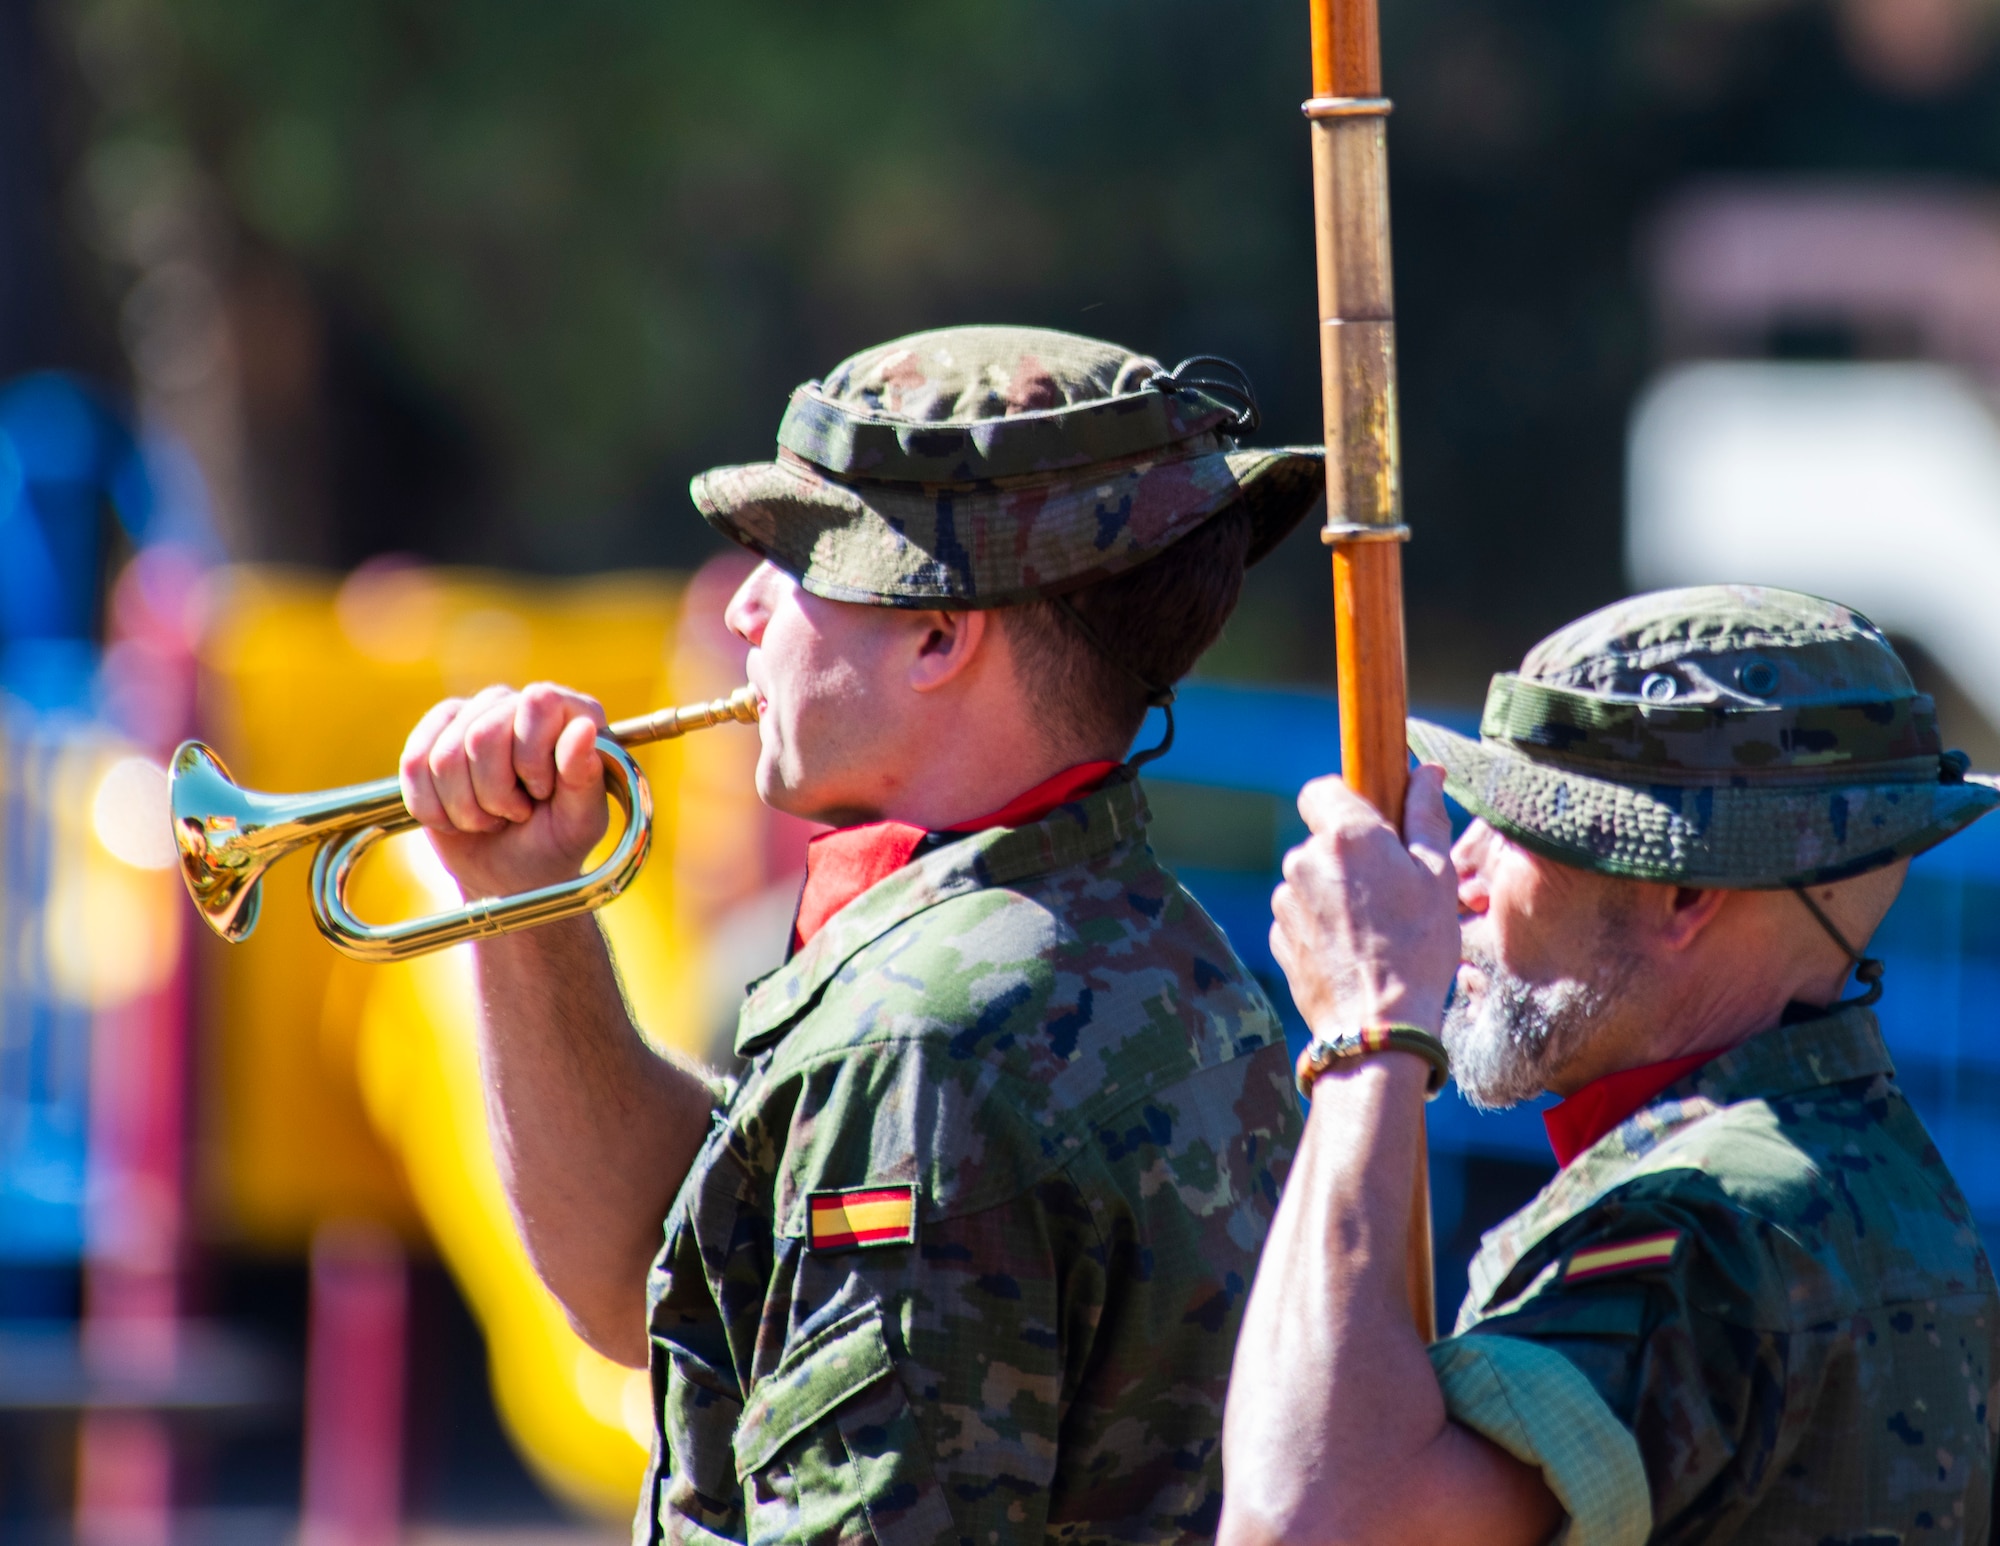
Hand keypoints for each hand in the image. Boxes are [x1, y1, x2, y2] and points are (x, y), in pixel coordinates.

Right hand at [400, 683, 610, 899]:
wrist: (508, 874)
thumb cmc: (554, 843)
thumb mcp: (580, 821)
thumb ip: (585, 775)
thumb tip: (584, 727)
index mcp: (572, 713)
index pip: (537, 704)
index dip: (531, 760)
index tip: (542, 793)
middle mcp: (522, 703)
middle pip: (481, 736)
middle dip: (494, 795)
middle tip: (514, 814)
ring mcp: (476, 712)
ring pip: (444, 756)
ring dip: (465, 807)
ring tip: (490, 818)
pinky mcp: (435, 732)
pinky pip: (414, 765)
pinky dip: (432, 808)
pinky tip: (457, 819)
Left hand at [1270, 764, 1459, 1038]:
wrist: (1378, 1025)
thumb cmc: (1418, 947)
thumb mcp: (1438, 877)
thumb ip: (1426, 817)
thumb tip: (1427, 771)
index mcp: (1346, 835)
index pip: (1322, 789)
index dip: (1346, 802)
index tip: (1372, 826)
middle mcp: (1305, 860)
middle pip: (1322, 839)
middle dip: (1350, 856)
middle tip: (1390, 890)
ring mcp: (1285, 899)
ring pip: (1311, 880)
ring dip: (1336, 893)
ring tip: (1374, 929)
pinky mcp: (1278, 935)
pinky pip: (1300, 915)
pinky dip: (1321, 925)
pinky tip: (1352, 951)